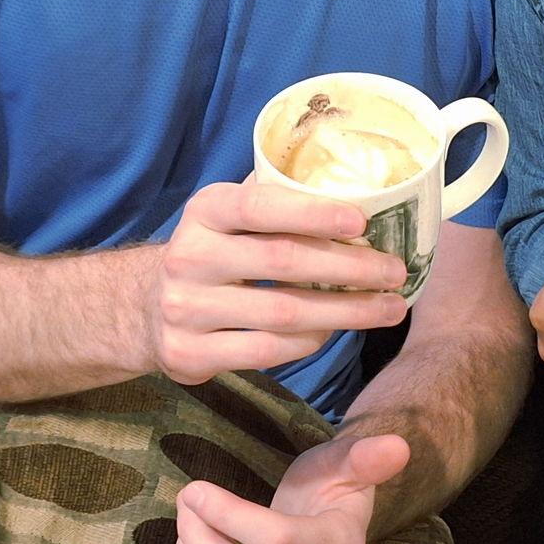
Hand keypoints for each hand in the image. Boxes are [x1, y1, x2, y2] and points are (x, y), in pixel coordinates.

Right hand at [147, 179, 407, 386]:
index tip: (361, 221)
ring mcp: (185, 309)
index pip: (259, 206)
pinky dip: (310, 343)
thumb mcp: (230, 218)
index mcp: (204, 211)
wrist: (148, 309)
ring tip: (389, 308)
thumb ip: (278, 201)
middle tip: (395, 272)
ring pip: (282, 313)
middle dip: (350, 268)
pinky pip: (267, 351)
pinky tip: (337, 333)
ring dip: (345, 312)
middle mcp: (188, 257)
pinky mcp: (188, 354)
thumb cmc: (216, 253)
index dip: (311, 212)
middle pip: (282, 262)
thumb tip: (360, 190)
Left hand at [172, 431, 411, 543]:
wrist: (324, 535)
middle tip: (187, 500)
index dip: (226, 513)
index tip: (196, 488)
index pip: (276, 540)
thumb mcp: (343, 464)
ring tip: (188, 525)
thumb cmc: (326, 490)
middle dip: (197, 533)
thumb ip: (364, 456)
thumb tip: (397, 446)